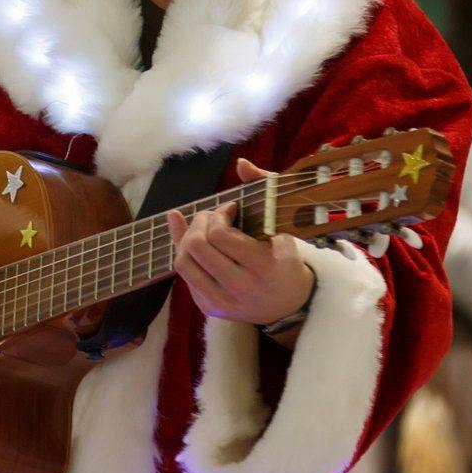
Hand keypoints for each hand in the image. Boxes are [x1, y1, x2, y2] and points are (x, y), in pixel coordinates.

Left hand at [167, 160, 313, 326]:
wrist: (288, 301)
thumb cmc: (284, 257)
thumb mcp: (282, 224)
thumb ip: (263, 188)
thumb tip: (241, 164)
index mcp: (263, 267)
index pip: (221, 236)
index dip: (219, 215)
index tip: (230, 210)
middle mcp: (241, 288)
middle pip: (196, 247)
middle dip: (200, 222)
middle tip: (213, 217)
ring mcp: (223, 302)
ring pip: (183, 262)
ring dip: (188, 238)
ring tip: (204, 231)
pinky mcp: (209, 308)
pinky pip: (184, 275)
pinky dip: (186, 254)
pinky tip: (200, 245)